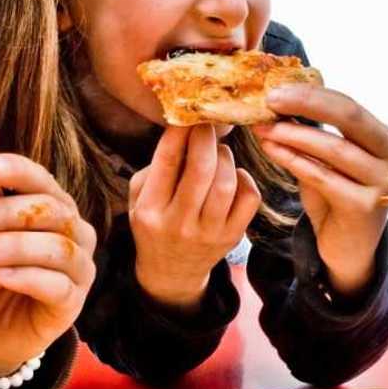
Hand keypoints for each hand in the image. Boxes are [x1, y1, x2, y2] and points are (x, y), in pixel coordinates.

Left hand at [0, 155, 96, 376]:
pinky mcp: (73, 303)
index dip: (20, 172)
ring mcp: (79, 270)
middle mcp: (77, 234)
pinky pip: (56, 286)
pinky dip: (26, 277)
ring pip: (56, 248)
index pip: (44, 182)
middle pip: (51, 212)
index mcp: (56, 208)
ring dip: (11, 246)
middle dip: (4, 213)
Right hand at [129, 125, 261, 309]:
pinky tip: (232, 176)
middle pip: (201, 169)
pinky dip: (244, 178)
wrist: (171, 272)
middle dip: (206, 138)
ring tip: (218, 152)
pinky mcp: (231, 237)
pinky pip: (249, 198)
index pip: (167, 162)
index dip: (180, 132)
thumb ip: (156, 167)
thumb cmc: (154, 225)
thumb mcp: (139, 198)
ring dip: (225, 157)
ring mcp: (208, 232)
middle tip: (207, 126)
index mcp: (150, 210)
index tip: (187, 116)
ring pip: (227, 182)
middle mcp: (179, 223)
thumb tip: (184, 131)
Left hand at [253, 86, 387, 298]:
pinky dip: (294, 161)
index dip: (313, 95)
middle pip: (349, 118)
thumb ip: (314, 137)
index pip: (349, 106)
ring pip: (334, 148)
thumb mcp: (327, 164)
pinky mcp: (365, 207)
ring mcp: (383, 182)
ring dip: (294, 135)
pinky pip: (323, 177)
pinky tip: (272, 150)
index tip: (277, 89)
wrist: (348, 251)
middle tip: (270, 100)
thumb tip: (278, 104)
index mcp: (384, 138)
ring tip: (263, 128)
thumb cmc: (335, 201)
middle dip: (307, 104)